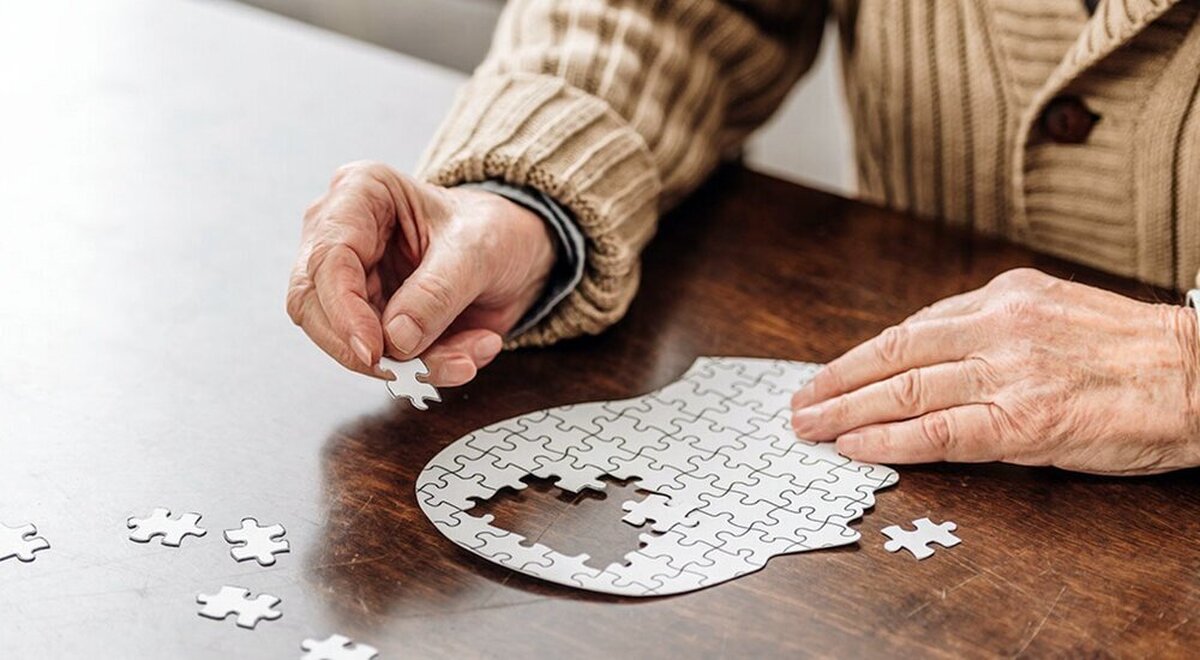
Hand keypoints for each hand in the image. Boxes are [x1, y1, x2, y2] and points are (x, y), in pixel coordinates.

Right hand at [287, 161, 555, 385]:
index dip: (343, 312)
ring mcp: (351, 281)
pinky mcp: (369, 319)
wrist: (516, 252)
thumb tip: (396, 338)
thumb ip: (437, 292)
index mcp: (360, 193)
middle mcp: (342, 235)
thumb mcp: (478, 250)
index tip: (375, 350)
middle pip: (314, 306)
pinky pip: (382, 359)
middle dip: (365, 348)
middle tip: (413, 371)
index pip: (327, 259)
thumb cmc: (493, 229)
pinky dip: (426, 367)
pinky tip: (469, 354)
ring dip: (409, 364)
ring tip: (466, 358)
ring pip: (347, 341)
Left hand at [790, 268, 1199, 474]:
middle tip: (799, 403)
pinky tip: (856, 447)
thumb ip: (992, 327)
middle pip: (893, 355)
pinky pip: (939, 432)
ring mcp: (1008, 373)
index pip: (910, 327)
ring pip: (905, 390)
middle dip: (836, 381)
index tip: (828, 374)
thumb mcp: (1054, 312)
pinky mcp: (1024, 421)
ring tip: (810, 427)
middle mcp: (998, 327)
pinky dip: (889, 440)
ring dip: (846, 411)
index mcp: (1004, 296)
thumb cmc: (1131, 352)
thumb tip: (929, 352)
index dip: (860, 356)